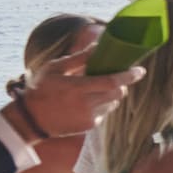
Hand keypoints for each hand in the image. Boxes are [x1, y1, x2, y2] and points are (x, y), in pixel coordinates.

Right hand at [22, 49, 140, 138]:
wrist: (31, 118)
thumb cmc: (42, 88)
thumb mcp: (55, 68)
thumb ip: (78, 58)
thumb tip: (97, 46)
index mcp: (76, 87)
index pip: (111, 82)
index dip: (129, 76)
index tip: (140, 70)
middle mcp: (85, 104)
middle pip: (117, 93)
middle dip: (121, 84)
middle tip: (115, 77)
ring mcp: (89, 117)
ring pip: (113, 103)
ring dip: (110, 95)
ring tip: (93, 90)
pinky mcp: (89, 126)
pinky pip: (105, 113)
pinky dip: (101, 105)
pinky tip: (85, 102)